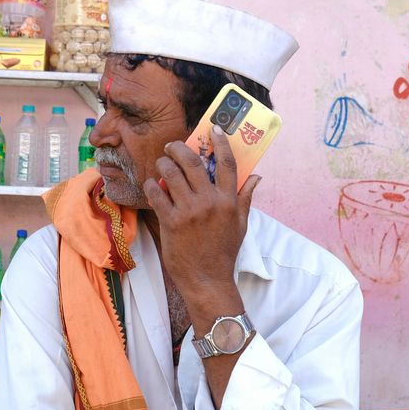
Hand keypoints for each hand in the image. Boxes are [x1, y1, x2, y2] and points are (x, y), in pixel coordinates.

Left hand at [143, 127, 260, 313]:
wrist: (207, 280)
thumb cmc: (223, 253)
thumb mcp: (240, 225)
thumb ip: (245, 198)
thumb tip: (257, 177)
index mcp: (229, 201)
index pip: (228, 164)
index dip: (221, 142)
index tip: (214, 128)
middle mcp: (210, 203)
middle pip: (193, 162)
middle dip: (180, 148)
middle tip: (173, 146)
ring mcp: (189, 212)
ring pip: (171, 174)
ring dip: (163, 164)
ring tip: (161, 164)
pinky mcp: (171, 222)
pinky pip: (157, 194)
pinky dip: (152, 185)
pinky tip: (152, 185)